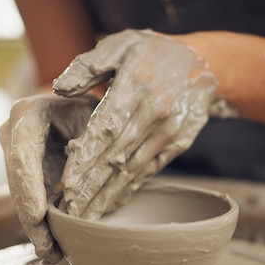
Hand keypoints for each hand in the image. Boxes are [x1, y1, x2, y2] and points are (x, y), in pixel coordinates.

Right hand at [0, 93, 97, 263]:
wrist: (83, 107)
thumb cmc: (94, 109)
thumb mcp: (93, 118)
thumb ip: (85, 144)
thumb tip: (71, 186)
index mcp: (27, 114)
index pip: (23, 154)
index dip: (29, 186)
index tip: (38, 215)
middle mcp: (12, 135)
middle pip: (17, 183)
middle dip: (31, 219)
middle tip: (48, 249)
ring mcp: (14, 155)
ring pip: (21, 198)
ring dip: (36, 229)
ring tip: (52, 255)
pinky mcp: (23, 174)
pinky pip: (29, 202)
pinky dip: (41, 225)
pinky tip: (52, 247)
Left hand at [53, 29, 217, 218]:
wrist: (205, 63)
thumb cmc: (153, 51)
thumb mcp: (121, 44)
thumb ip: (88, 65)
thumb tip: (59, 88)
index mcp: (135, 84)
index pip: (106, 128)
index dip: (86, 158)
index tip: (67, 185)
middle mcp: (154, 111)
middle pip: (117, 156)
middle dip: (91, 187)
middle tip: (70, 214)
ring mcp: (168, 131)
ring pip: (133, 169)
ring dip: (108, 196)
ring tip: (86, 219)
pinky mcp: (178, 143)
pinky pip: (149, 171)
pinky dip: (129, 190)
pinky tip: (112, 206)